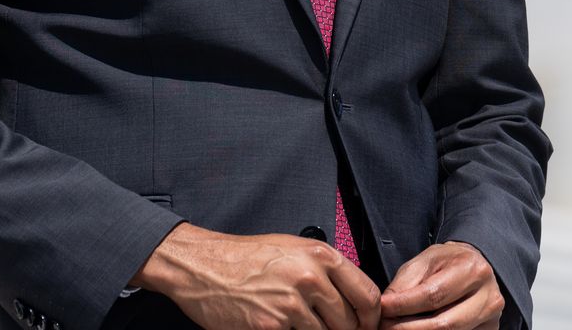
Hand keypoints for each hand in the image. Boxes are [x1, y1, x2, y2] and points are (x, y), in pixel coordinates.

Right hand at [131, 222, 381, 328]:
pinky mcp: (271, 325)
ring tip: (299, 325)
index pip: (368, 295)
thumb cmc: (245, 257)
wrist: (202, 266)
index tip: (364, 325)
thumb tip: (354, 298)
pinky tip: (280, 326)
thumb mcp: (292, 249)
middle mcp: (310, 277)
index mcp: (320, 254)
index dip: (370, 317)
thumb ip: (325, 270)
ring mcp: (291, 303)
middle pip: (350, 321)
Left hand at [379, 242, 503, 328]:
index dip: (404, 305)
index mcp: (472, 270)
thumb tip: (386, 306)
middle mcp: (488, 296)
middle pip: (444, 324)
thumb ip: (405, 283)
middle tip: (386, 326)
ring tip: (397, 329)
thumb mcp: (425, 261)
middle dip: (409, 328)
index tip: (383, 309)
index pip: (433, 295)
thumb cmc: (448, 262)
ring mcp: (491, 317)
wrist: (475, 265)